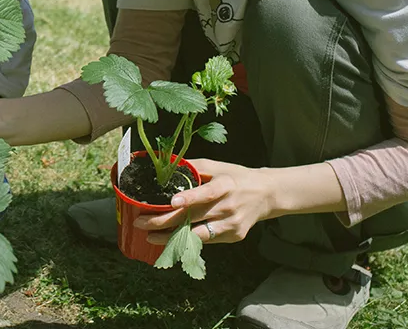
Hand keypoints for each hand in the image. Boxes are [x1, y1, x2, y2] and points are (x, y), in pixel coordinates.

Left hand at [133, 159, 273, 244]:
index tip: (171, 202)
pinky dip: (187, 241)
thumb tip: (165, 166)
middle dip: (164, 222)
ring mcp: (232, 224)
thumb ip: (192, 167)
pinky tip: (170, 240)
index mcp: (225, 185)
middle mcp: (229, 206)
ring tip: (150, 237)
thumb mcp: (216, 166)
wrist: (266, 194)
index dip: (189, 198)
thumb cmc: (235, 177)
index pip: (206, 193)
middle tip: (141, 223)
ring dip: (171, 238)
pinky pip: (206, 241)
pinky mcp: (234, 236)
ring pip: (198, 235)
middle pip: (194, 217)